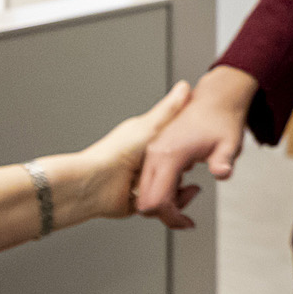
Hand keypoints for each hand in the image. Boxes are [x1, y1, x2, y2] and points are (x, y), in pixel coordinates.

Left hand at [68, 81, 197, 227]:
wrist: (94, 184)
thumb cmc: (116, 153)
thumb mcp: (149, 126)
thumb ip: (170, 110)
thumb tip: (184, 87)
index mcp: (147, 144)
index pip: (174, 144)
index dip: (188, 148)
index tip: (198, 148)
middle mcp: (144, 164)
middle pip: (175, 170)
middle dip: (183, 174)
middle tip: (187, 172)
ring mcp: (141, 184)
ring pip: (170, 189)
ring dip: (178, 192)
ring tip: (183, 190)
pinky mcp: (138, 203)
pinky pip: (159, 206)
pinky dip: (167, 206)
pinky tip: (172, 202)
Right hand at [137, 67, 255, 219]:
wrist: (216, 100)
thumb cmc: (221, 119)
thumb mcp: (229, 143)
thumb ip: (223, 160)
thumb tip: (222, 173)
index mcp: (169, 154)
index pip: (157, 200)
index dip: (172, 218)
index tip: (189, 222)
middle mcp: (155, 154)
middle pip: (145, 200)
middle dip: (166, 214)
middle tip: (189, 215)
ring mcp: (152, 153)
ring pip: (145, 192)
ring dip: (165, 202)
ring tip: (191, 191)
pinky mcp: (154, 153)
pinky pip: (150, 181)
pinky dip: (163, 191)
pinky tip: (184, 184)